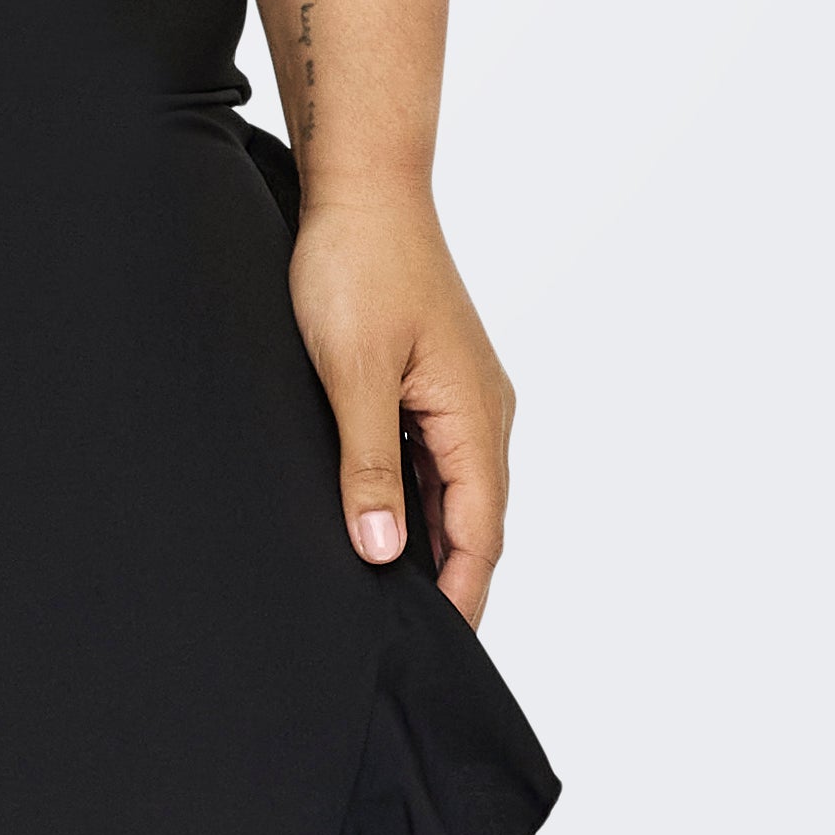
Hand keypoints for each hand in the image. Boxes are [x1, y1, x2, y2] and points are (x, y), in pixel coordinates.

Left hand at [286, 187, 514, 628]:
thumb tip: (379, 551)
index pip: (479, 535)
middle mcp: (482, 410)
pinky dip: (412, 493)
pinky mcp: (433, 374)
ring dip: (427, 536)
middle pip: (473, 519)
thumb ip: (367, 464)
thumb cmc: (357, 264)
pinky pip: (432, 453)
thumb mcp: (351, 372)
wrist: (362, 184)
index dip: (459, 596)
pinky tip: (374, 512)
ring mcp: (460, 391)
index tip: (431, 651)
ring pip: (453, 488)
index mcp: (475, 417)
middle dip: (446, 579)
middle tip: (401, 636)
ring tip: (384, 592)